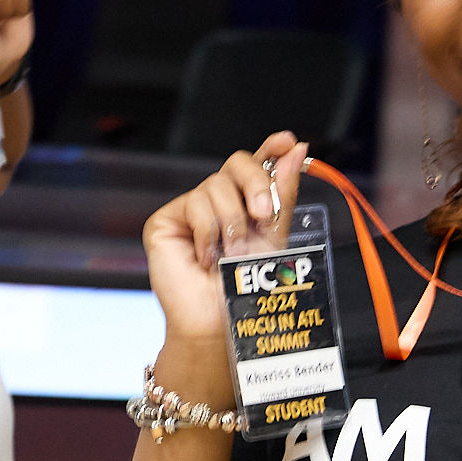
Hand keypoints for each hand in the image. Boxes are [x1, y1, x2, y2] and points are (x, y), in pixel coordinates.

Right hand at [143, 132, 308, 346]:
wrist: (220, 319)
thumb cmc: (246, 287)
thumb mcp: (274, 236)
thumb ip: (282, 193)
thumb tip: (295, 149)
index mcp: (246, 202)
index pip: (257, 165)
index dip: (271, 148)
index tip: (288, 142)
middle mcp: (217, 201)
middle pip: (237, 163)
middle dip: (256, 184)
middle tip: (262, 215)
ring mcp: (190, 209)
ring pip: (216, 185)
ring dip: (231, 223)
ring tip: (230, 254)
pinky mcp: (166, 220)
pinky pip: (194, 204)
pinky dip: (208, 234)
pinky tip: (206, 258)